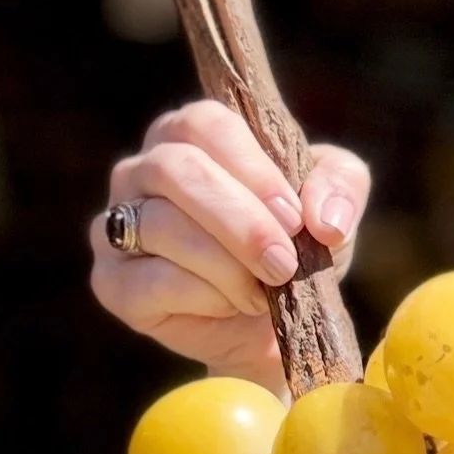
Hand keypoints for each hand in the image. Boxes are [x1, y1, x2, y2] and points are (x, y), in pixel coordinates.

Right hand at [89, 100, 370, 393]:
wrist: (278, 329)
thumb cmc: (296, 250)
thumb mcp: (333, 209)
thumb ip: (341, 189)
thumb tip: (325, 219)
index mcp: (191, 136)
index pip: (206, 124)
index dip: (252, 170)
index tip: (294, 216)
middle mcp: (143, 171)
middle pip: (176, 170)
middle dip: (240, 222)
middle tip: (284, 262)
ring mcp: (117, 225)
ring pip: (161, 226)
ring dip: (227, 265)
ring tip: (265, 291)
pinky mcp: (113, 282)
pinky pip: (150, 280)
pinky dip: (204, 297)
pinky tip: (232, 306)